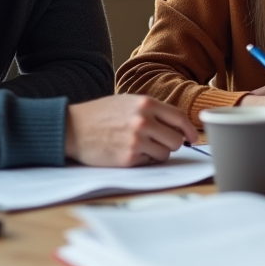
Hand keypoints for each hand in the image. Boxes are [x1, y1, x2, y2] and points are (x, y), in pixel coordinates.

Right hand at [64, 94, 197, 166]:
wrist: (72, 128)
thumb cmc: (101, 114)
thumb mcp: (128, 102)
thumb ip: (152, 111)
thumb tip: (177, 126)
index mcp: (146, 104)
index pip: (179, 117)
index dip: (189, 129)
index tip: (192, 137)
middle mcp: (144, 121)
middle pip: (176, 140)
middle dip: (171, 144)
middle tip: (159, 143)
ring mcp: (136, 140)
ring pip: (164, 154)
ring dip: (156, 153)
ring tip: (139, 146)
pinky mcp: (128, 158)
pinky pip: (148, 163)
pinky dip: (142, 160)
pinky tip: (126, 151)